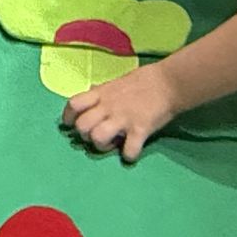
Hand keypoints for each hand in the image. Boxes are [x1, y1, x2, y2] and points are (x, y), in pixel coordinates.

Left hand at [62, 61, 186, 162]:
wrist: (168, 82)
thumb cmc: (142, 81)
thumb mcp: (115, 83)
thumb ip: (102, 92)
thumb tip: (91, 94)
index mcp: (101, 94)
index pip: (73, 104)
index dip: (68, 117)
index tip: (70, 124)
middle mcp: (108, 106)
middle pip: (82, 126)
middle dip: (85, 135)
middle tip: (96, 136)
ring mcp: (123, 118)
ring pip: (98, 138)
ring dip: (102, 146)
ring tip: (112, 144)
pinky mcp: (140, 129)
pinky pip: (128, 150)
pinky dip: (129, 155)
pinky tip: (132, 150)